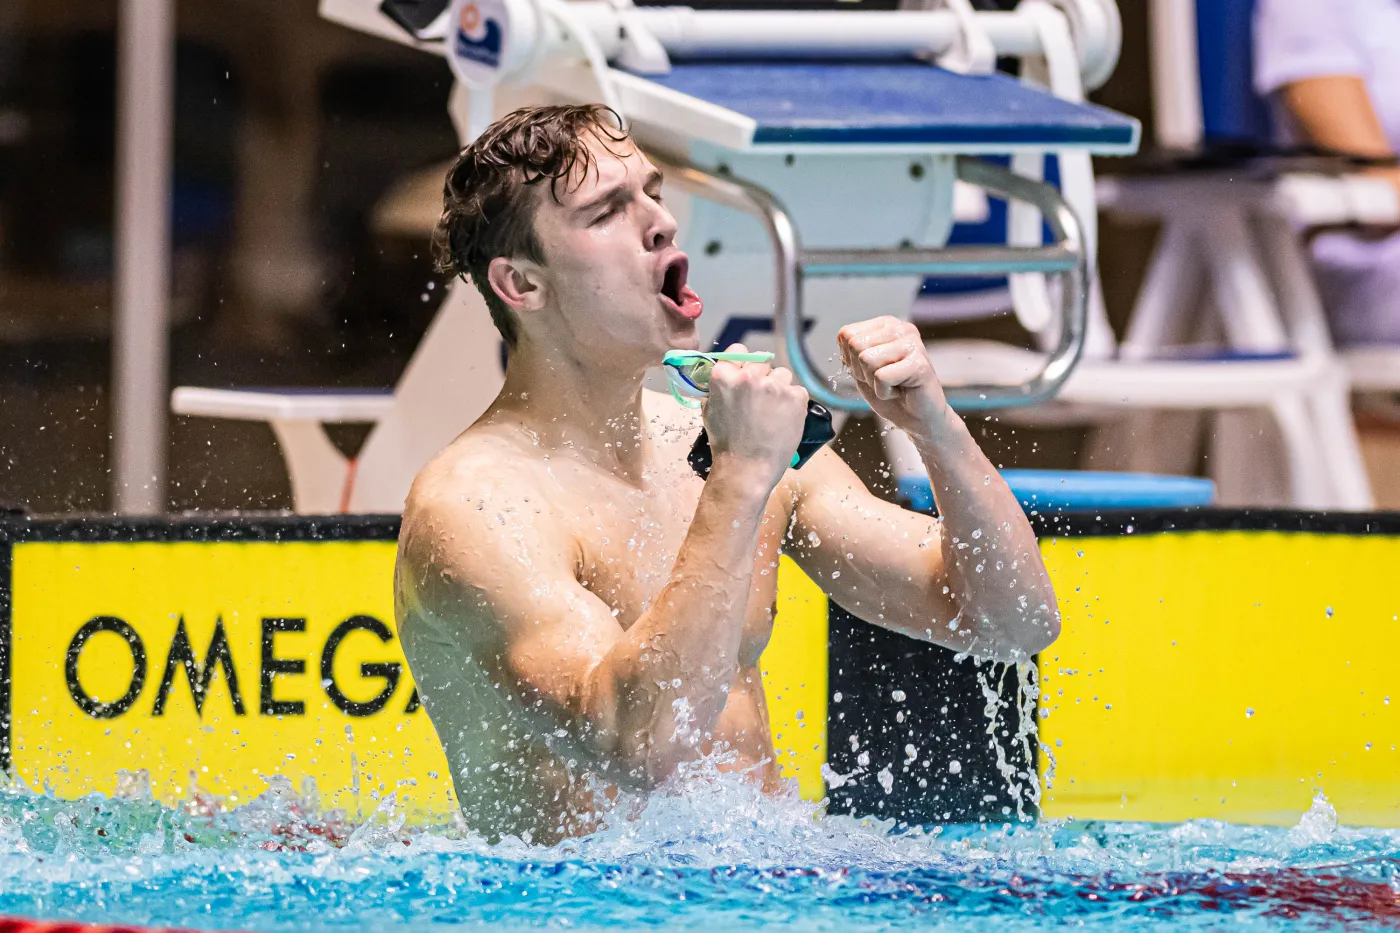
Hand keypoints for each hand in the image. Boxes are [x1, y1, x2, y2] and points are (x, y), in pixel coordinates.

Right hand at [703, 344, 808, 489]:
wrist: (747, 469)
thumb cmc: (726, 443)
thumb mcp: (710, 409)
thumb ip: (719, 386)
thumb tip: (728, 373)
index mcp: (724, 375)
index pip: (738, 350)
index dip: (742, 363)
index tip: (745, 375)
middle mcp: (749, 375)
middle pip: (761, 360)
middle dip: (761, 375)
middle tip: (760, 399)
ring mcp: (774, 386)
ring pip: (782, 374)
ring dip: (779, 388)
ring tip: (773, 412)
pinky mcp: (796, 397)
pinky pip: (797, 390)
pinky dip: (793, 403)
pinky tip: (784, 419)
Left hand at [838, 317, 948, 437]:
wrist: (918, 419)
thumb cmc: (892, 393)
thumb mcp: (862, 369)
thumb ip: (851, 350)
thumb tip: (843, 338)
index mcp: (887, 325)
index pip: (846, 334)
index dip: (851, 360)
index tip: (872, 370)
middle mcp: (901, 329)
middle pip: (855, 345)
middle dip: (861, 371)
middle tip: (883, 380)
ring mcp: (912, 344)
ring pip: (866, 359)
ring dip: (873, 382)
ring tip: (893, 385)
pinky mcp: (919, 364)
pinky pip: (881, 377)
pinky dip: (884, 392)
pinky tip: (900, 391)